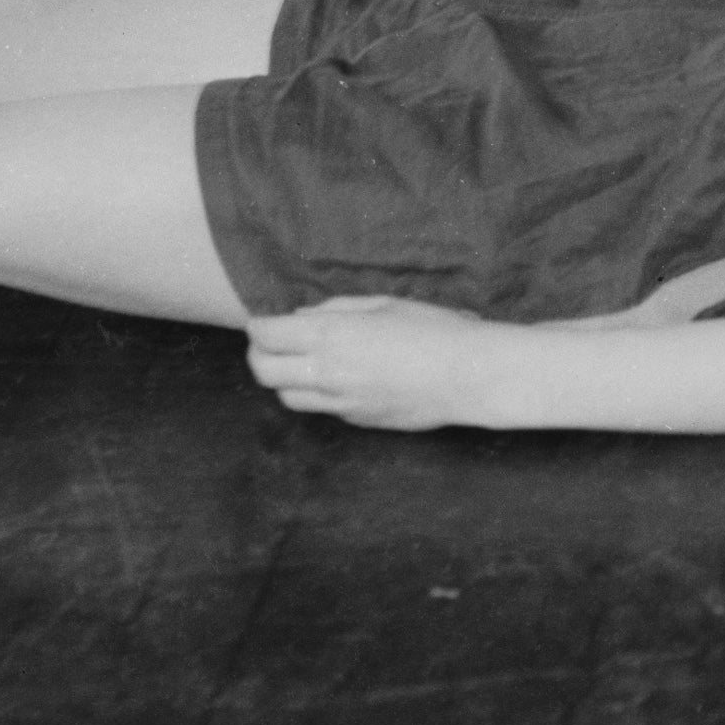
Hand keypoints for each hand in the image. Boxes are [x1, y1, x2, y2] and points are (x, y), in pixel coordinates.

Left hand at [245, 295, 510, 431]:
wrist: (467, 377)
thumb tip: (302, 317)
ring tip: (296, 361)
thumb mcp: (386, 304)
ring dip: (281, 378)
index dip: (258, 325)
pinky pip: (319, 407)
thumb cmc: (434, 329)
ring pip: (285, 397)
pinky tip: (331, 376)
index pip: (269, 336)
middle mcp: (326, 373)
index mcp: (332, 336)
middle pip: (264, 372)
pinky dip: (312, 392)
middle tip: (265, 342)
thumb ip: (338, 309)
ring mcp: (339, 402)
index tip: (260, 319)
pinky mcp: (354, 420)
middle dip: (257, 355)